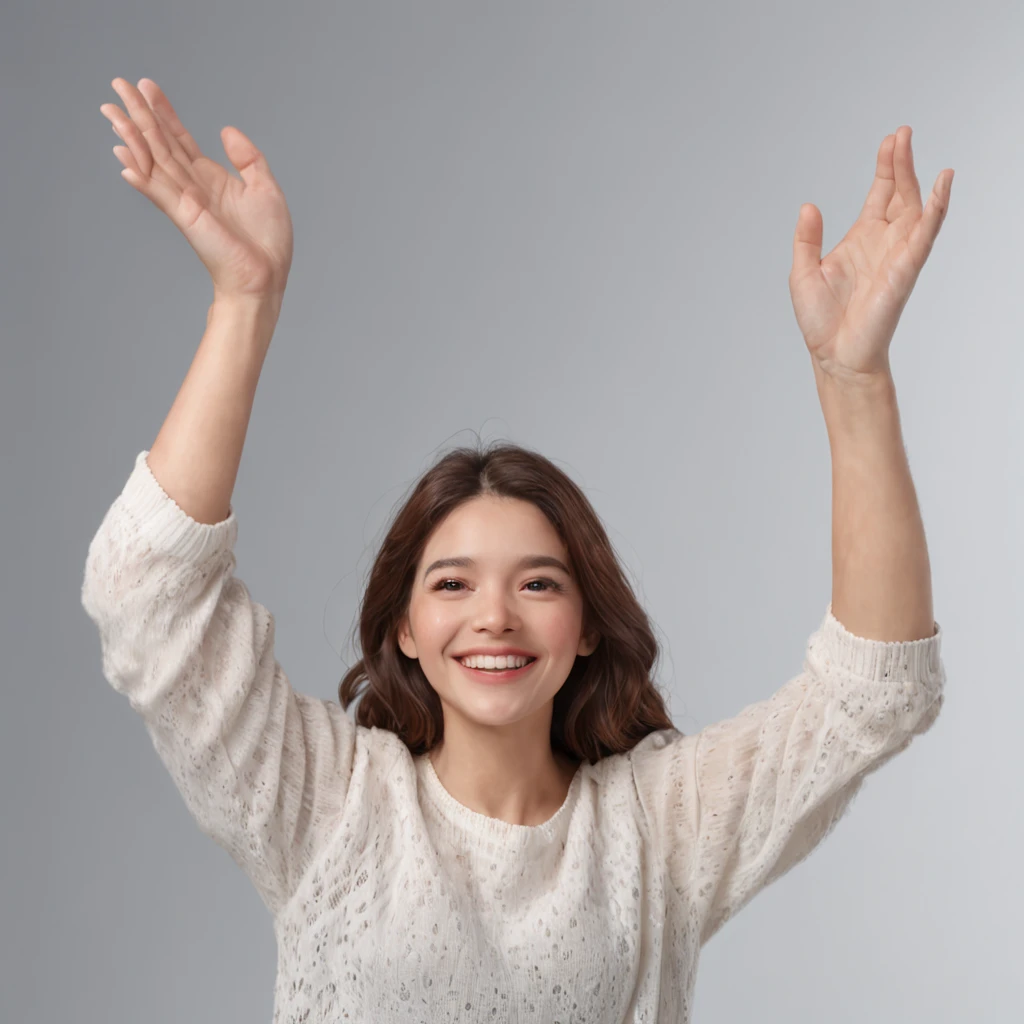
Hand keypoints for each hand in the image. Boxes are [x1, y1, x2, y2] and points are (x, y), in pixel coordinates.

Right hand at [101, 77, 293, 303]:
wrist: (265, 278)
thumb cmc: (268, 243)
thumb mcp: (266, 189)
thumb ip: (248, 158)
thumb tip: (226, 130)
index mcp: (211, 179)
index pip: (180, 139)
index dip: (164, 112)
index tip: (147, 85)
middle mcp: (193, 187)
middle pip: (160, 143)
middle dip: (140, 114)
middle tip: (118, 84)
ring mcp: (186, 201)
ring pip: (154, 161)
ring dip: (132, 136)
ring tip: (112, 112)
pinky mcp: (186, 217)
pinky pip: (159, 192)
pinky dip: (142, 176)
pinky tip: (123, 160)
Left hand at [788, 126, 952, 388]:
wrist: (834, 354)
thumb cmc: (822, 322)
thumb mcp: (802, 272)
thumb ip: (807, 239)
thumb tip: (808, 206)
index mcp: (860, 240)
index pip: (878, 195)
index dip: (885, 168)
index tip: (890, 142)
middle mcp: (882, 243)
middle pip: (899, 193)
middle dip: (900, 163)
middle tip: (901, 133)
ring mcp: (897, 254)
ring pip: (915, 206)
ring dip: (915, 177)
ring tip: (912, 147)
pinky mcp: (905, 268)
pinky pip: (926, 233)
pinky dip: (936, 207)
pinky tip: (943, 184)